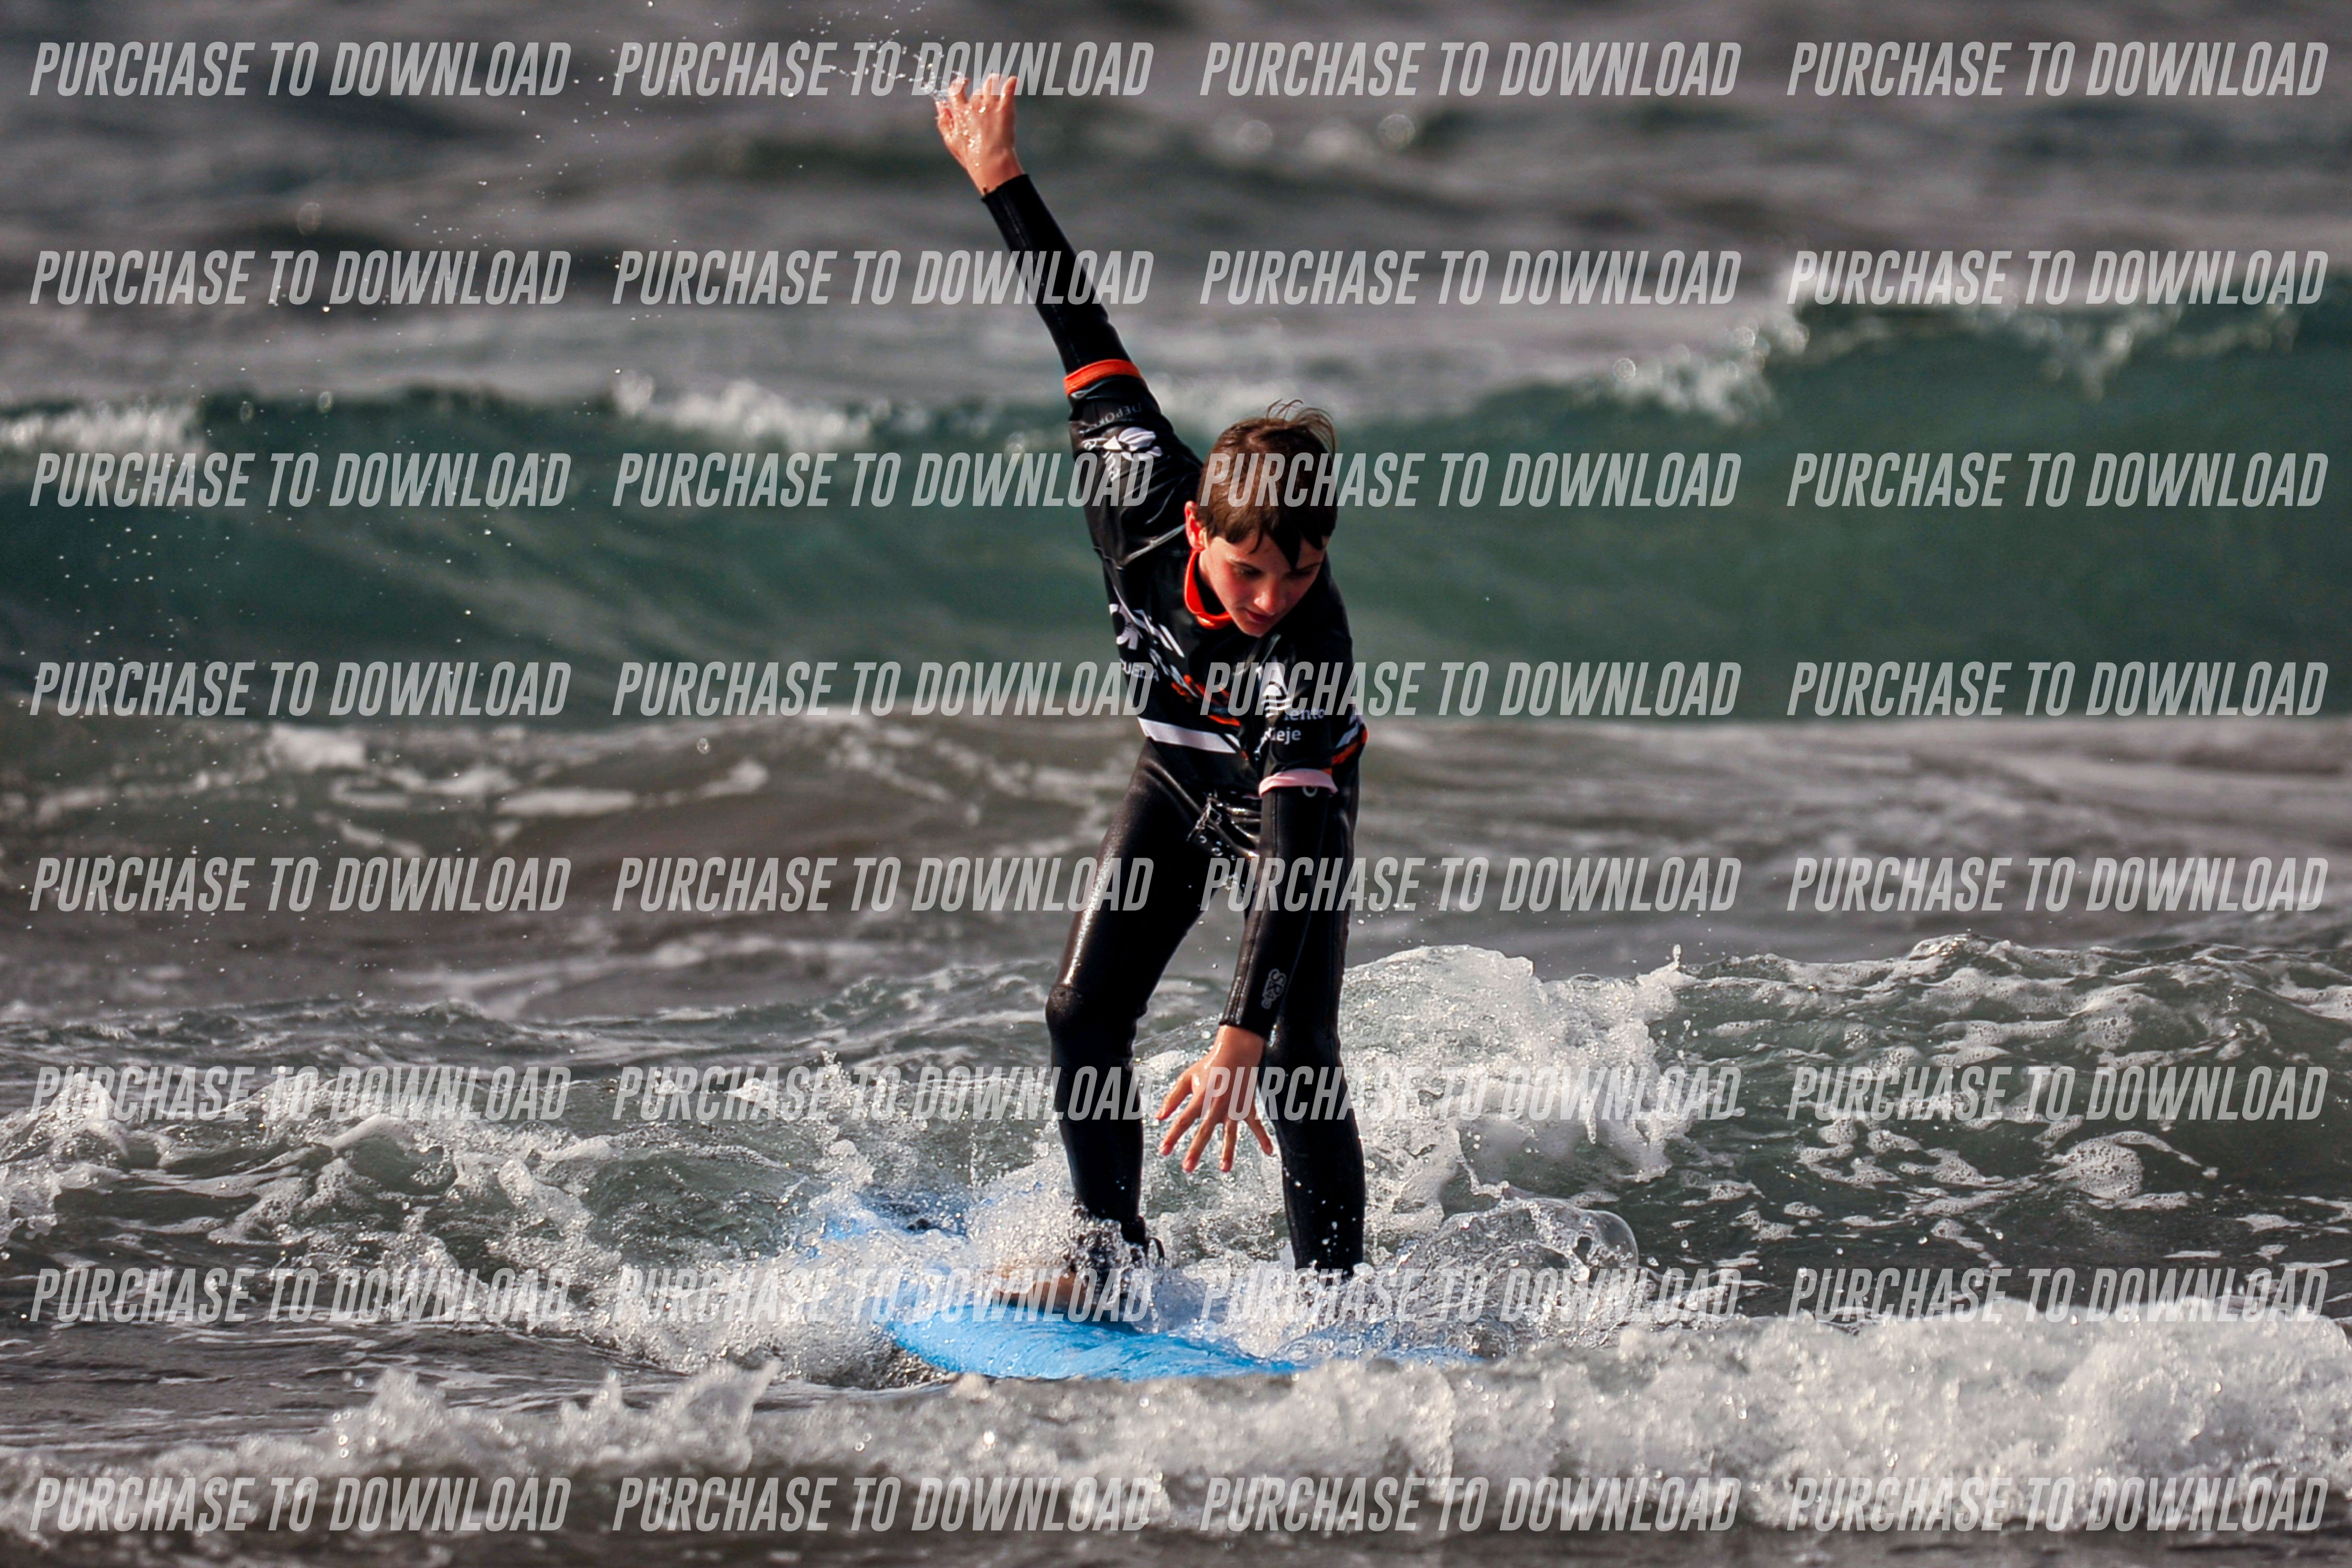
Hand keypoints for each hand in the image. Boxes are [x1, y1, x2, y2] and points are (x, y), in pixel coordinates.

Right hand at [934, 73, 1022, 194]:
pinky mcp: (1005, 108)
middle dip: (982, 94)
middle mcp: (973, 105)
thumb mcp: (951, 141)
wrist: (991, 162)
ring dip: (994, 82)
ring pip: (991, 83)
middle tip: (988, 101)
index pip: (955, 90)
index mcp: (959, 112)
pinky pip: (1008, 88)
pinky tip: (1013, 81)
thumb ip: (944, 121)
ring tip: (999, 83)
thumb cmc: (971, 156)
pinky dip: (1011, 83)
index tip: (964, 82)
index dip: (959, 83)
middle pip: (977, 91)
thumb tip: (940, 105)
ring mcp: (990, 105)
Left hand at [1156, 1025, 1273, 1173]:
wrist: (1236, 1051)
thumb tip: (1159, 1117)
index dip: (1173, 1136)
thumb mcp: (1186, 1078)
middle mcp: (1217, 1105)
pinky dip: (1264, 1138)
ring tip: (1224, 1169)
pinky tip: (1269, 1151)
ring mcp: (1234, 1107)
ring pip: (1231, 1133)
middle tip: (1187, 1168)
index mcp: (1201, 1097)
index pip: (1184, 1120)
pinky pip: (1257, 1125)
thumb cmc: (1209, 1065)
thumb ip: (1173, 1098)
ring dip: (1228, 1151)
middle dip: (1196, 1150)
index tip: (1163, 1151)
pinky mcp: (1247, 1107)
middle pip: (1205, 1130)